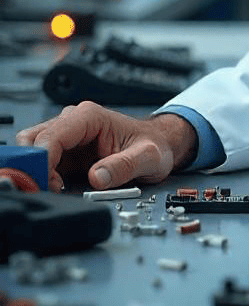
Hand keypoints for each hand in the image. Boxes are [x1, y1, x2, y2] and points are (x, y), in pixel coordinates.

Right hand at [15, 103, 197, 192]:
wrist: (160, 144)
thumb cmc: (154, 145)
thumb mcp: (148, 157)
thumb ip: (124, 166)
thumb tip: (97, 178)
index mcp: (90, 116)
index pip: (51, 136)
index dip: (43, 162)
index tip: (48, 185)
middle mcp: (74, 121)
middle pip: (32, 141)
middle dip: (33, 166)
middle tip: (45, 189)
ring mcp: (68, 136)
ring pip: (32, 150)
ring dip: (35, 171)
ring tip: (54, 189)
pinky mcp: (65, 151)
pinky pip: (41, 162)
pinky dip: (41, 176)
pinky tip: (57, 188)